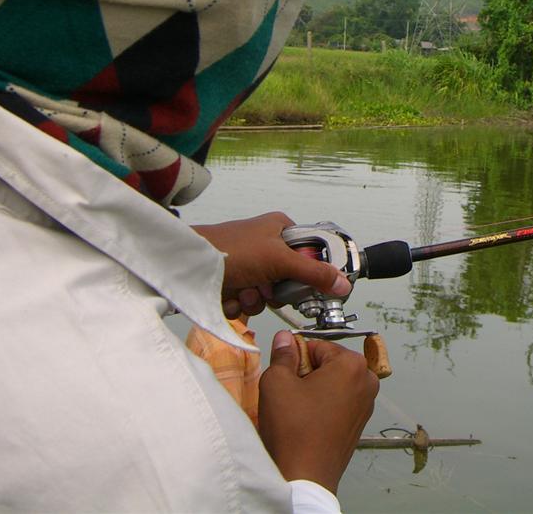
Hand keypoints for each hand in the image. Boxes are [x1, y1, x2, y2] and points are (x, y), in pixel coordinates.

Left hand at [192, 213, 352, 316]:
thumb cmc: (232, 251)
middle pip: (288, 279)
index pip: (309, 253)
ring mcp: (248, 266)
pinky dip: (238, 304)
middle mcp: (265, 245)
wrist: (187, 267)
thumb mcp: (279, 260)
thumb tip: (345, 284)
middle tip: (267, 289)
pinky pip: (247, 303)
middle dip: (275, 291)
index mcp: (280, 229)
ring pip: (266, 295)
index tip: (307, 286)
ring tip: (241, 290)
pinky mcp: (232, 283)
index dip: (309, 272)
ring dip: (255, 299)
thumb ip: (314, 274)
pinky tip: (227, 295)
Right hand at [258, 331, 378, 492]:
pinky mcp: (360, 423)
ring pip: (334, 383)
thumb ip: (283, 354)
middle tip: (291, 393)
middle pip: (329, 363)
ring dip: (315, 389)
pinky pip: (339, 401)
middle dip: (308, 373)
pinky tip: (308, 420)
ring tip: (299, 409)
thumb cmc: (293, 429)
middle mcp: (367, 381)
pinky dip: (323, 405)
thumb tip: (285, 338)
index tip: (286, 373)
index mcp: (352, 365)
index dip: (296, 357)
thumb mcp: (277, 382)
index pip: (316, 345)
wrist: (305, 476)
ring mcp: (366, 404)